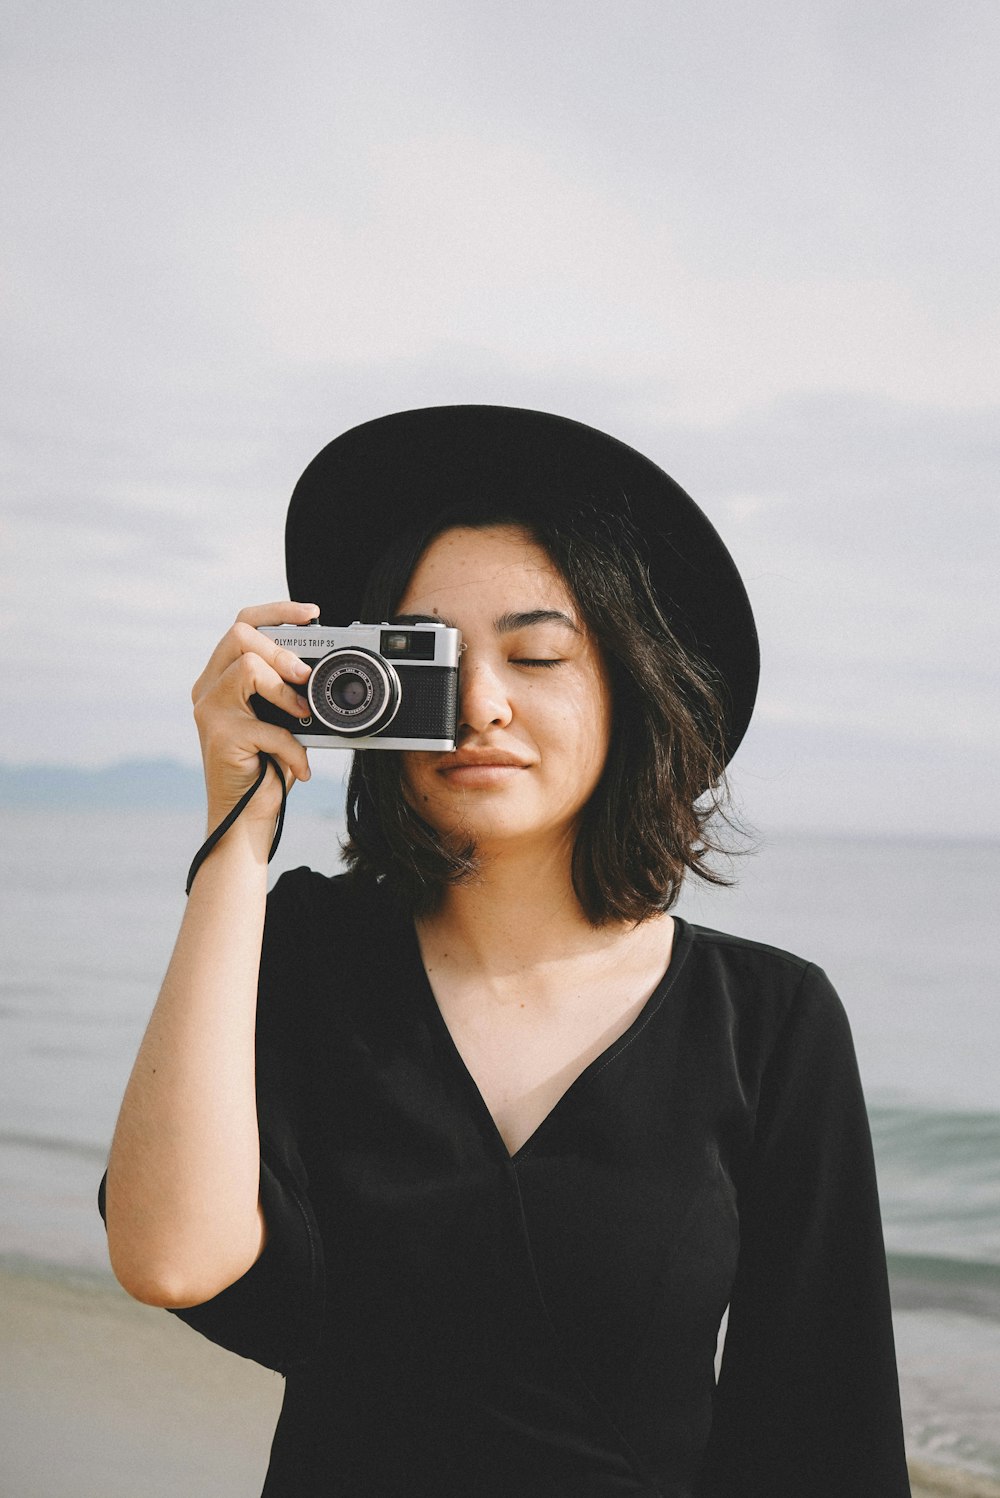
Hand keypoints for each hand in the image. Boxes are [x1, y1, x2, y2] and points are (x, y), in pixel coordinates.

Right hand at [192, 602, 319, 827]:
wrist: (246, 818)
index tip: (311, 613)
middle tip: (305, 677)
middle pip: (240, 635)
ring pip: (248, 668)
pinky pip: (267, 726)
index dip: (277, 611)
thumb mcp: (281, 719)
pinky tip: (300, 765)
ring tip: (302, 717)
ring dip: (285, 692)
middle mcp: (208, 688)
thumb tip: (322, 667)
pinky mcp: (220, 737)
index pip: (242, 624)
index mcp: (222, 677)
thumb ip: (289, 690)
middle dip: (282, 650)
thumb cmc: (267, 768)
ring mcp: (210, 711)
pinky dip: (293, 748)